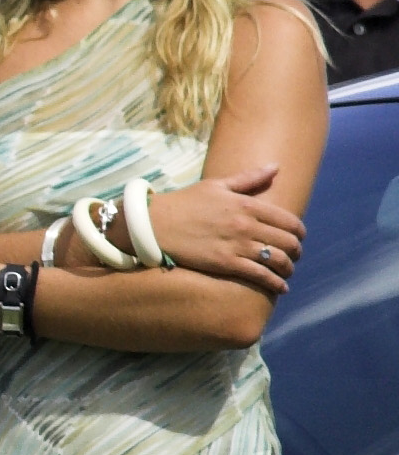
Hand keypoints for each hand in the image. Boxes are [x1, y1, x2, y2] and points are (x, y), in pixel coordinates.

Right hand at [150, 166, 304, 292]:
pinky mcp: (226, 264)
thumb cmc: (185, 203)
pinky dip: (275, 283)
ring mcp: (237, 245)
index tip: (299, 237)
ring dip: (288, 268)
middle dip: (297, 251)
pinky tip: (280, 288)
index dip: (299, 231)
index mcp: (247, 204)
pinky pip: (260, 275)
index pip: (288, 220)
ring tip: (287, 272)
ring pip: (278, 259)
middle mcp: (246, 224)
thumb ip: (249, 178)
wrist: (156, 224)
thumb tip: (276, 167)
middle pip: (287, 241)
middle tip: (295, 255)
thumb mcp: (217, 185)